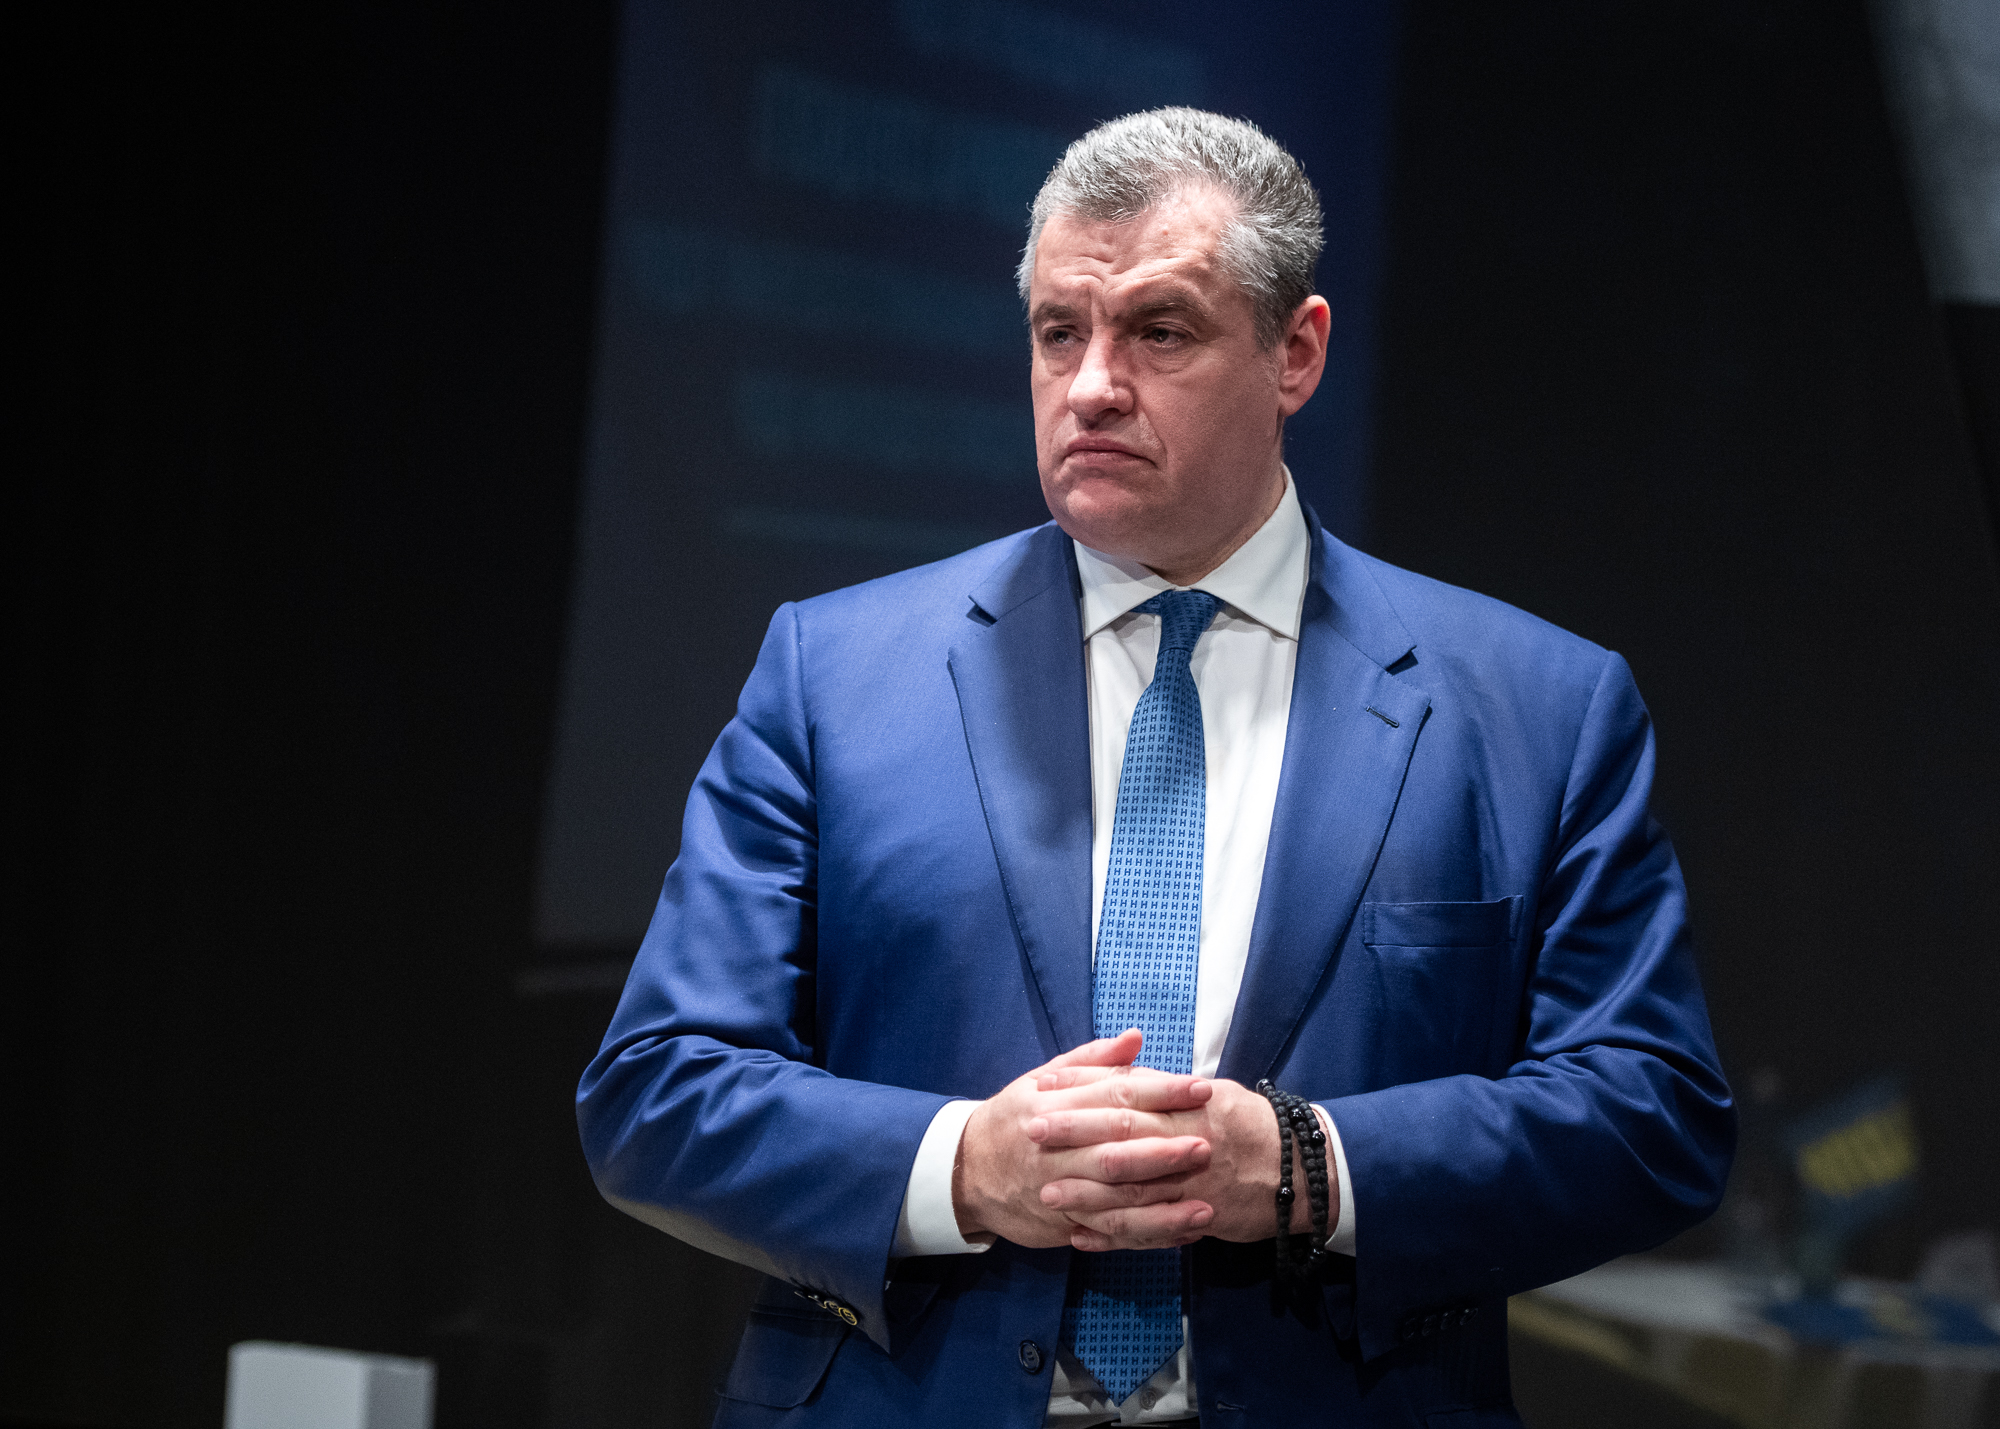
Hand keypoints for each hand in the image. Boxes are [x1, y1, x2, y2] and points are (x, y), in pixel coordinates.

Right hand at [954, 1030, 1215, 1248]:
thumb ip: (1092, 1061)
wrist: (965, 1172)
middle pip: (1116, 1147)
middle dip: (1164, 1147)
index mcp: (1054, 1104)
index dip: (1160, 1092)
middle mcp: (1057, 1147)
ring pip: (1115, 1197)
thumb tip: (1136, 1038)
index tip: (1201, 1088)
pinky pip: (1110, 1232)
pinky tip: (1183, 1233)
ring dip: (1163, 1203)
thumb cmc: (1013, 1119)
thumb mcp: (1040, 1080)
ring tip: (1207, 1203)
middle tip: (1208, 1144)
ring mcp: (1059, 1189)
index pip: (1115, 1094)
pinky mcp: (1063, 1222)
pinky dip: (1148, 1235)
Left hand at [1034, 1068, 1338, 1251]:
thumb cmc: (1256, 1126)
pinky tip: (1082, 1237)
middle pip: (1121, 1139)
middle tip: (1029, 1135)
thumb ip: (1167, 1088)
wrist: (1307, 1172)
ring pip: (1131, 1192)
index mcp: (1189, 1106)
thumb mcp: (1215, 1094)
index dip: (1084, 1092)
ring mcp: (1192, 1186)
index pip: (1127, 1093)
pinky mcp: (1198, 1221)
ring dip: (1085, 1195)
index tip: (1045, 1088)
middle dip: (1072, 1138)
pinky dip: (1114, 1236)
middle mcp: (1187, 1144)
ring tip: (1047, 1195)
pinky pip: (1150, 1233)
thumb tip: (1125, 1070)